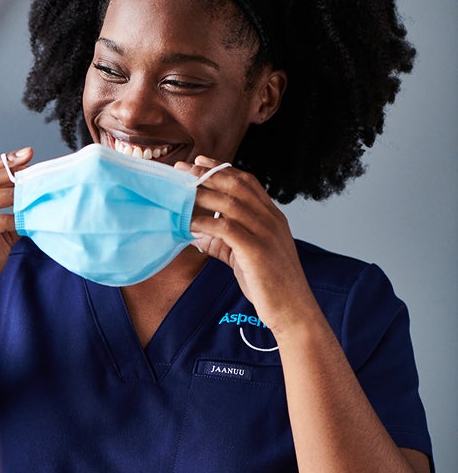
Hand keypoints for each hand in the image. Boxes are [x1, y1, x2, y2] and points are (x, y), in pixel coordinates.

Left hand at [176, 155, 320, 334]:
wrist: (293, 310)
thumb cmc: (270, 285)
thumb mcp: (245, 257)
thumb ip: (224, 242)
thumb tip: (197, 235)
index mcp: (272, 217)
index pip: (247, 182)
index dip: (222, 169)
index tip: (200, 161)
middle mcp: (271, 219)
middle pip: (236, 185)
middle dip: (206, 174)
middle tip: (182, 169)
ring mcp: (266, 233)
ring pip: (229, 203)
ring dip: (201, 195)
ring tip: (178, 192)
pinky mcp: (256, 250)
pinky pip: (225, 228)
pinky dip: (204, 223)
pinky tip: (187, 223)